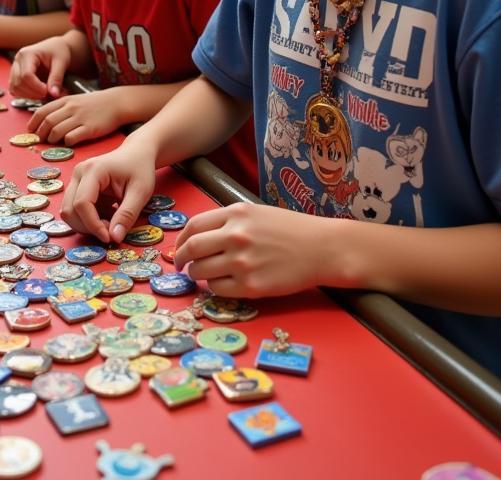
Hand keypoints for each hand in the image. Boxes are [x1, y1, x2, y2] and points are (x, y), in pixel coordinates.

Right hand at [10, 38, 70, 99]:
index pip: (26, 75)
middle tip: (48, 94)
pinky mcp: (15, 76)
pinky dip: (26, 95)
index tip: (48, 92)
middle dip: (33, 93)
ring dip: (29, 96)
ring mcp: (15, 68)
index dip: (36, 87)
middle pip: (18, 83)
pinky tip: (38, 94)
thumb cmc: (59, 51)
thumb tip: (54, 94)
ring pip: (14, 88)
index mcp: (27, 54)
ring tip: (44, 94)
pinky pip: (15, 90)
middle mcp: (17, 60)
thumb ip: (56, 78)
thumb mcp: (61, 62)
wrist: (56, 48)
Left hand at [27, 89, 120, 145]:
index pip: (42, 111)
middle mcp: (70, 108)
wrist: (116, 103)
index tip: (31, 131)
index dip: (33, 123)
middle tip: (40, 140)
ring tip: (54, 142)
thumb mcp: (75, 100)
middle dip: (41, 133)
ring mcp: (80, 118)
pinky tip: (68, 143)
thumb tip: (44, 120)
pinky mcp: (90, 129)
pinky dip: (66, 142)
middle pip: (47, 122)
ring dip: (52, 139)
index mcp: (65, 100)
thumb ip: (60, 108)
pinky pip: (72, 138)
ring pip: (57, 131)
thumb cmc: (94, 103)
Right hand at [61, 143, 156, 244]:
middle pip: (70, 209)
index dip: (93, 225)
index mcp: (93, 170)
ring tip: (109, 223)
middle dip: (88, 227)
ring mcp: (75, 180)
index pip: (82, 204)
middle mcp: (78, 173)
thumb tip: (115, 238)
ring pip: (68, 212)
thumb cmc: (140, 169)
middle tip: (111, 232)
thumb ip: (127, 215)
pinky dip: (87, 220)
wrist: (136, 154)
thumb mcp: (141, 192)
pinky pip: (74, 210)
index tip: (110, 238)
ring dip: (86, 225)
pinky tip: (106, 217)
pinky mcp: (77, 187)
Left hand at [173, 202, 330, 299]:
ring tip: (203, 275)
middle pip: (192, 249)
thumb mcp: (255, 212)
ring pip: (201, 272)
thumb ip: (227, 221)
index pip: (193, 226)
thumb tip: (197, 237)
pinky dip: (214, 288)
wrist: (323, 248)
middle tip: (181, 266)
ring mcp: (243, 262)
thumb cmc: (290, 229)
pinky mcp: (252, 286)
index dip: (179, 240)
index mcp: (235, 213)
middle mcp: (236, 236)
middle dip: (181, 259)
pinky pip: (218, 289)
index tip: (178, 248)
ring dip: (197, 275)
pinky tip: (222, 283)